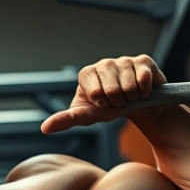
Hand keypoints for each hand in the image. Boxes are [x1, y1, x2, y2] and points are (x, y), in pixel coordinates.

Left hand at [41, 55, 166, 133]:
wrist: (137, 105)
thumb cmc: (109, 108)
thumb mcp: (88, 115)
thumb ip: (66, 119)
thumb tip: (44, 128)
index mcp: (87, 74)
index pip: (95, 93)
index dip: (102, 104)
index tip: (102, 104)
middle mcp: (104, 63)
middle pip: (112, 90)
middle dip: (117, 102)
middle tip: (118, 101)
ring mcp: (124, 60)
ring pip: (129, 87)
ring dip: (131, 98)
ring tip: (129, 96)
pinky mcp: (143, 61)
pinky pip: (143, 80)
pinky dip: (144, 91)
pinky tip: (142, 90)